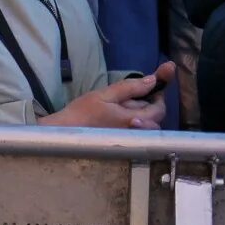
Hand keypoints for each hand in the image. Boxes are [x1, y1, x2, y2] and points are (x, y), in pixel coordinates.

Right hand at [40, 62, 171, 129]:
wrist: (64, 134)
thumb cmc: (82, 113)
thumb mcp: (104, 95)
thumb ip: (130, 88)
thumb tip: (152, 80)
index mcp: (134, 121)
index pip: (159, 109)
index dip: (159, 95)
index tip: (151, 85)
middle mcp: (137, 133)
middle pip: (155, 117)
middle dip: (150, 103)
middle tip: (132, 94)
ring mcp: (132, 140)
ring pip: (148, 125)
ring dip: (142, 112)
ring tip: (122, 105)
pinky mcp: (125, 144)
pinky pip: (139, 131)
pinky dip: (135, 121)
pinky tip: (119, 116)